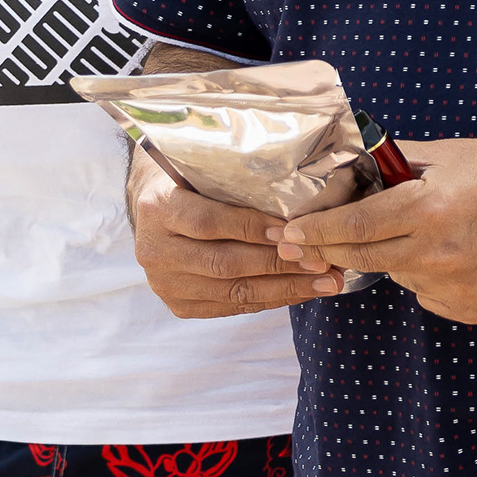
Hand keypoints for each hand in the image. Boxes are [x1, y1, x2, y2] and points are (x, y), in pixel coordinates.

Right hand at [133, 147, 349, 316]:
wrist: (152, 209)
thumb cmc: (189, 181)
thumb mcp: (201, 170)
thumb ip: (234, 183)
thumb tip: (295, 199)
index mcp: (157, 208)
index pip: (208, 223)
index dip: (252, 228)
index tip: (293, 230)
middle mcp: (154, 251)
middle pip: (224, 263)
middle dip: (279, 264)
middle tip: (322, 261)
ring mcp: (164, 283)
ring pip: (232, 291)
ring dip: (284, 288)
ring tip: (324, 283)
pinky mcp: (178, 305)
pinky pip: (232, 306)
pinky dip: (270, 300)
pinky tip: (301, 292)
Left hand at [272, 138, 476, 325]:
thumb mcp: (449, 154)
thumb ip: (396, 162)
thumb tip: (353, 161)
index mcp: (429, 209)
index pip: (354, 226)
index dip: (315, 231)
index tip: (289, 232)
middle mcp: (438, 254)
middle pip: (363, 258)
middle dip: (329, 250)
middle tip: (304, 244)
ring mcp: (456, 288)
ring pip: (399, 276)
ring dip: (396, 258)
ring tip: (434, 232)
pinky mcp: (474, 310)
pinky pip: (431, 296)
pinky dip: (431, 278)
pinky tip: (459, 255)